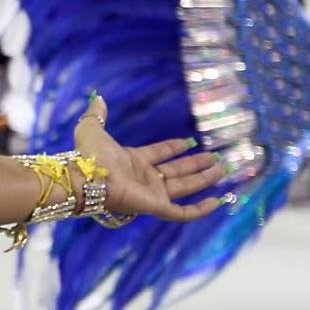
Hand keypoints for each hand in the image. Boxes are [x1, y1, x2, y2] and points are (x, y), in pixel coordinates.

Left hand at [73, 94, 226, 222]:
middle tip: (215, 158)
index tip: (189, 141)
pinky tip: (217, 200)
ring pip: (184, 188)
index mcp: (132, 160)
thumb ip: (97, 113)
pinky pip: (183, 212)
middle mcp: (144, 178)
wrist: (88, 177)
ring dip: (204, 179)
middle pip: (176, 171)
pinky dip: (201, 209)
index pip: (159, 154)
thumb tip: (97, 97)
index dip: (174, 148)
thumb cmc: (89, 154)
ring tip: (222, 170)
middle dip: (195, 165)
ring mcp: (151, 193)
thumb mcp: (92, 127)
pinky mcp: (156, 206)